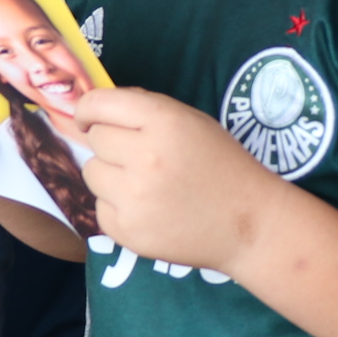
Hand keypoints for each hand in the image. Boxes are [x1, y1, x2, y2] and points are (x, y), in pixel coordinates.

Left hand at [76, 84, 284, 274]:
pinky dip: (117, 208)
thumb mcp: (193, 122)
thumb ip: (147, 110)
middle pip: (96, 140)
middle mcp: (145, 157)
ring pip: (92, 173)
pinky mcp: (128, 232)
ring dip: (111, 176)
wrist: (249, 224)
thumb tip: (98, 110)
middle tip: (137, 157)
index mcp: (163, 121)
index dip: (88, 110)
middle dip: (110, 144)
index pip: (99, 104)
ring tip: (144, 185)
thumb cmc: (222, 165)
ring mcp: (134, 198)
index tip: (89, 118)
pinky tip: (147, 209)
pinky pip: (100, 209)